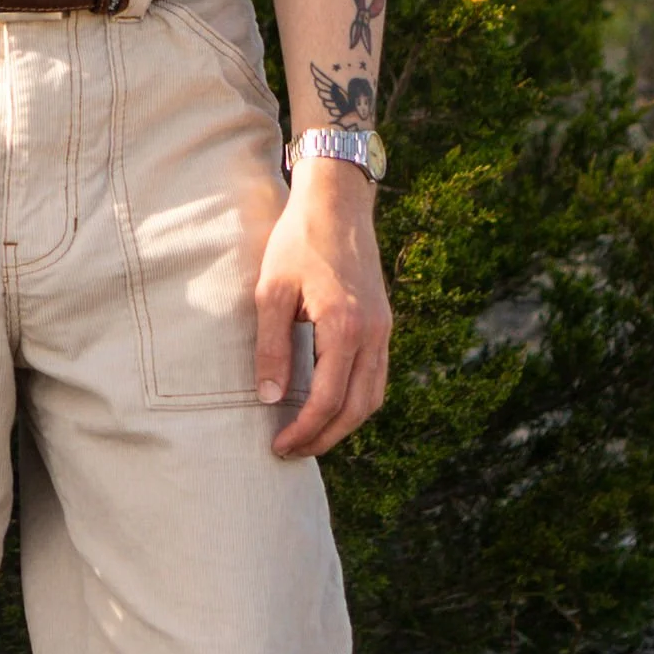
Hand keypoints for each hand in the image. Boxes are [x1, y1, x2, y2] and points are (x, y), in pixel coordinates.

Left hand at [255, 159, 390, 457]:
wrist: (337, 202)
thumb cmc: (298, 242)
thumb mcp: (272, 291)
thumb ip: (271, 347)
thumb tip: (269, 399)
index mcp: (344, 327)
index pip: (328, 399)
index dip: (304, 430)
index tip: (278, 446)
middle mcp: (373, 334)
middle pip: (358, 408)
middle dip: (325, 437)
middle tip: (291, 451)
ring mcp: (383, 329)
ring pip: (373, 396)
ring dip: (344, 423)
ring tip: (308, 435)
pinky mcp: (383, 323)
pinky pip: (377, 376)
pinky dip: (356, 399)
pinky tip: (328, 403)